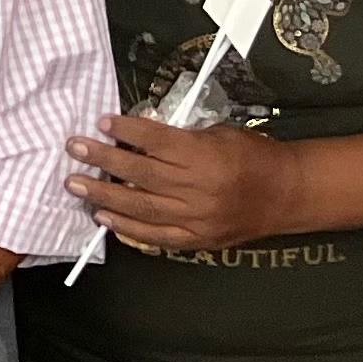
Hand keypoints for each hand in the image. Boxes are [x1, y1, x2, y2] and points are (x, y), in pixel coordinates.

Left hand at [70, 111, 301, 254]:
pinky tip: (102, 216)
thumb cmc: (253, 156)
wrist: (288, 194)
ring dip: (103, 195)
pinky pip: (155, 236)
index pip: (155, 141)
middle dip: (102, 159)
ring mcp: (197, 218)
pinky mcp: (198, 240)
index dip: (126, 131)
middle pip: (140, 174)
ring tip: (75, 184)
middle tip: (74, 148)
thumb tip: (139, 129)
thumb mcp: (219, 133)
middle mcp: (198, 189)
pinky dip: (127, 227)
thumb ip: (179, 134)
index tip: (101, 122)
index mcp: (204, 156)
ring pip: (141, 206)